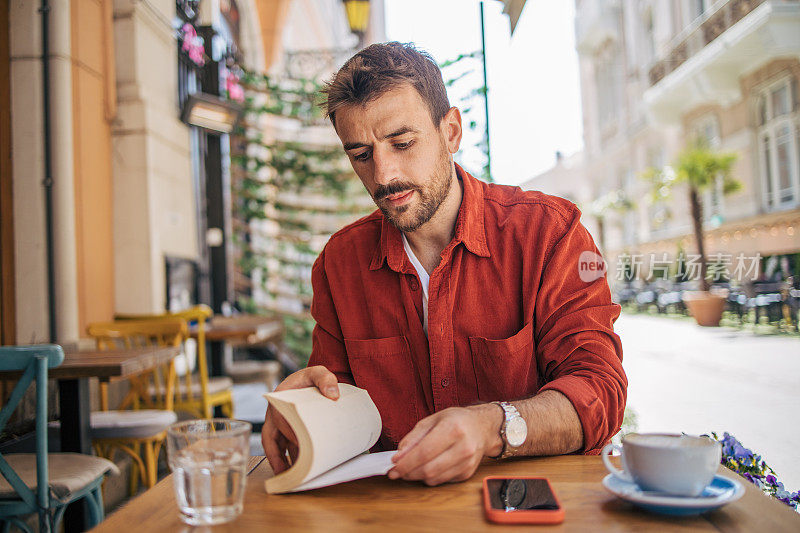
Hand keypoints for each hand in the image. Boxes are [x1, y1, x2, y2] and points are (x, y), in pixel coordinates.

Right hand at [261, 365, 339, 473]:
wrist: (314, 382)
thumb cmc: (312, 378)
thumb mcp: (318, 373)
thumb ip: (326, 378)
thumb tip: (333, 395)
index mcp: (278, 399)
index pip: (279, 420)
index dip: (288, 434)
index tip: (300, 445)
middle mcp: (274, 413)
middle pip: (271, 438)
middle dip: (277, 456)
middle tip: (289, 472)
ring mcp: (279, 423)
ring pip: (274, 445)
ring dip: (280, 461)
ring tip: (289, 477)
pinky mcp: (285, 430)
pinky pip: (280, 447)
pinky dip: (285, 458)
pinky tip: (295, 469)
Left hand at [387, 404, 502, 485]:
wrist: (482, 427)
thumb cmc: (457, 421)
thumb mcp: (432, 420)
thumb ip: (414, 437)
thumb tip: (399, 455)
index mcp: (453, 429)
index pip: (424, 452)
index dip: (405, 462)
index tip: (393, 466)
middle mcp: (463, 447)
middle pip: (428, 469)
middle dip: (408, 472)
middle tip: (397, 471)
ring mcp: (467, 462)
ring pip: (434, 478)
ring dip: (417, 476)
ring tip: (410, 468)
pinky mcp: (467, 473)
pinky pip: (442, 480)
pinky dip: (430, 477)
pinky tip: (427, 467)